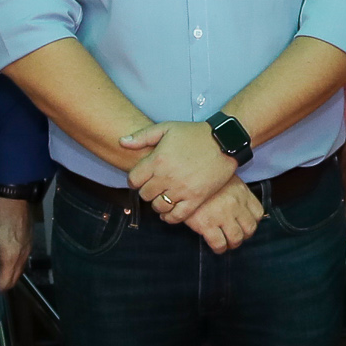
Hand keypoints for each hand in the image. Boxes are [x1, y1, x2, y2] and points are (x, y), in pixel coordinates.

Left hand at [0, 194, 32, 290]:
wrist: (11, 194)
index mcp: (12, 256)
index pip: (5, 282)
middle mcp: (23, 255)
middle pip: (14, 278)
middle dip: (2, 283)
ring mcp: (27, 247)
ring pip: (18, 269)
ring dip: (7, 272)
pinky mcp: (28, 239)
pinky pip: (21, 258)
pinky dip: (12, 263)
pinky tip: (0, 257)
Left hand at [121, 119, 237, 218]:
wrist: (224, 142)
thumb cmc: (194, 134)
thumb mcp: (166, 128)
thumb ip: (142, 136)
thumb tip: (121, 142)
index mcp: (157, 160)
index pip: (134, 180)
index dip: (135, 180)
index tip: (141, 179)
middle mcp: (167, 177)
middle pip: (145, 194)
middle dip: (147, 191)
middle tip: (154, 187)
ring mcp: (182, 190)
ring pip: (159, 206)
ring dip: (158, 204)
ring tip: (163, 198)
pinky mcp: (196, 199)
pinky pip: (177, 216)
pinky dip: (170, 218)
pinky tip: (169, 213)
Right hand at [177, 177, 264, 252]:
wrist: (182, 178)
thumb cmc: (202, 178)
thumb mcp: (224, 178)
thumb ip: (234, 191)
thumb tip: (238, 206)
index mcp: (241, 192)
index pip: (258, 213)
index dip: (253, 222)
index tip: (245, 224)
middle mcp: (235, 204)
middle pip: (250, 228)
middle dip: (244, 236)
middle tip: (236, 236)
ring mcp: (222, 215)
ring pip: (236, 239)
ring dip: (232, 244)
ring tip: (227, 243)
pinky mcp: (207, 224)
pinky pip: (219, 244)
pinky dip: (220, 249)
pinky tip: (217, 247)